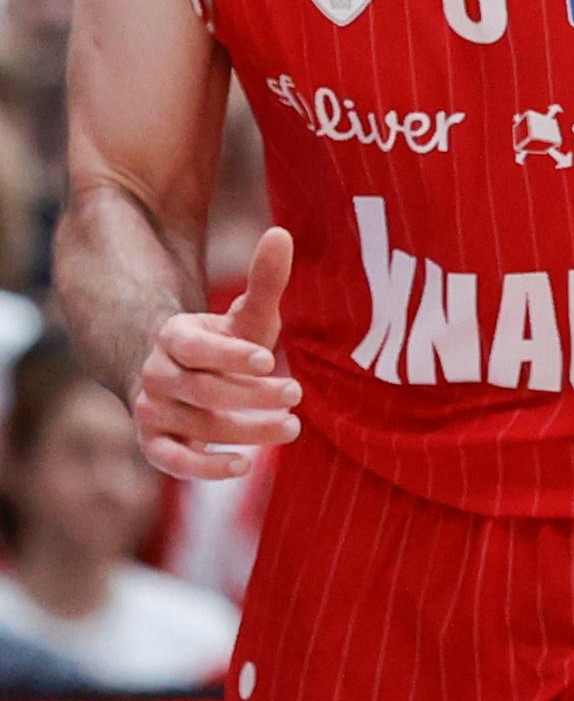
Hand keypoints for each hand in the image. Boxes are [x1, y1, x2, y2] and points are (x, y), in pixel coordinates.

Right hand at [132, 226, 298, 479]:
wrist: (182, 377)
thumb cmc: (225, 345)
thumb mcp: (246, 315)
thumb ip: (265, 280)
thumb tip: (281, 232)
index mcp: (174, 336)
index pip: (195, 346)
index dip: (228, 354)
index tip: (268, 359)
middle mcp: (155, 374)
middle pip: (199, 389)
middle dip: (250, 395)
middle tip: (296, 395)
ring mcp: (151, 410)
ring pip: (194, 424)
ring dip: (242, 430)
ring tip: (291, 427)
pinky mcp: (154, 442)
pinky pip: (169, 460)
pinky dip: (201, 468)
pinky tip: (242, 466)